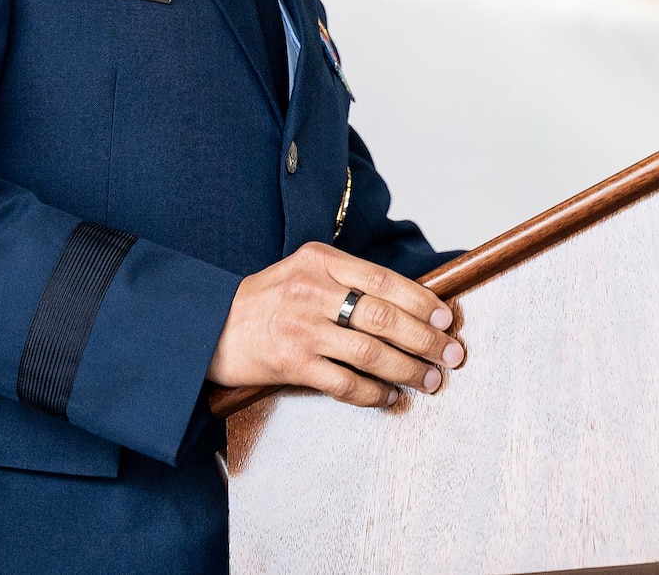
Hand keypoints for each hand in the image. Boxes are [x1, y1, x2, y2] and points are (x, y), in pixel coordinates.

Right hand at [206, 242, 465, 407]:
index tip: (446, 319)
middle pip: (386, 316)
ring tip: (430, 380)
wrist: (206, 326)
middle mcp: (312, 290)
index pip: (385, 279)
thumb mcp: (303, 272)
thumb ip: (346, 281)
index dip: (423, 300)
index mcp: (320, 260)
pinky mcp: (290, 363)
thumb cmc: (264, 300)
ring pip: (371, 352)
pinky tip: (390, 397)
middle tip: (452, 355)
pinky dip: (374, 393)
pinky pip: (345, 383)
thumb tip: (409, 304)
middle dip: (427, 339)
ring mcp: (301, 328)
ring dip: (409, 369)